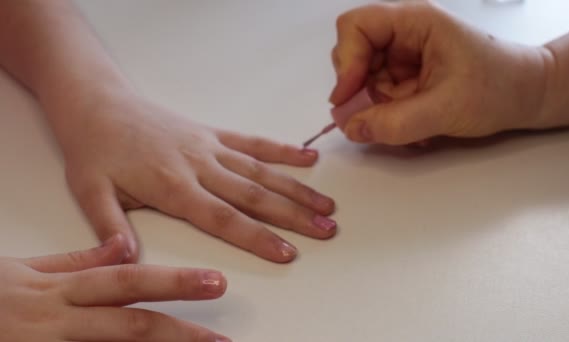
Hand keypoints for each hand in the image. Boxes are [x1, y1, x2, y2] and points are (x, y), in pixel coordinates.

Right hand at [0, 235, 230, 341]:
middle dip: (181, 334)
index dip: (173, 282)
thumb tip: (125, 246)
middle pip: (129, 327)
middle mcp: (54, 323)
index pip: (126, 281)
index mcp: (57, 290)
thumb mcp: (23, 270)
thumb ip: (77, 261)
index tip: (216, 282)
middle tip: (224, 340)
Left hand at [55, 90, 336, 262]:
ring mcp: (210, 147)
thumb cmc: (94, 150)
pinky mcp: (212, 133)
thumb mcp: (89, 192)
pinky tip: (308, 158)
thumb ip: (109, 227)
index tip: (287, 252)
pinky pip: (252, 142)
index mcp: (173, 185)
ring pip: (261, 171)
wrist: (98, 105)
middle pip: (254, 195)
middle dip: (293, 216)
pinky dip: (282, 150)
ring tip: (326, 206)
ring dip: (297, 189)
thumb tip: (124, 259)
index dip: (258, 236)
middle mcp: (200, 165)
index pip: (223, 218)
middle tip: (325, 231)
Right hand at [329, 1, 551, 144]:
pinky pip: (378, 95)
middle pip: (352, 53)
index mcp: (414, 22)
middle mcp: (403, 34)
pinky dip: (386, 115)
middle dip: (356, 89)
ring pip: (363, 80)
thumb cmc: (499, 88)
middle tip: (371, 117)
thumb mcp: (446, 109)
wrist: (528, 95)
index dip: (345, 60)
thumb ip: (396, 123)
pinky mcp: (406, 77)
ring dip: (373, 107)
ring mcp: (403, 57)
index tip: (347, 97)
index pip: (356, 26)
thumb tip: (351, 129)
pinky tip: (412, 126)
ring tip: (404, 125)